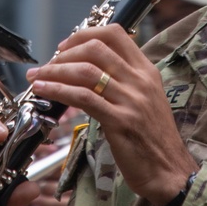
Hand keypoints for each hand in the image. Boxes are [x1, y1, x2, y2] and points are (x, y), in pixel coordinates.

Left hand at [25, 24, 196, 205]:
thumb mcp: (145, 100)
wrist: (169, 171)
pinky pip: (82, 98)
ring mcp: (131, 100)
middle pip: (96, 48)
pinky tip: (43, 91)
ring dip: (54, 71)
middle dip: (64, 54)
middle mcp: (140, 80)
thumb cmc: (153, 138)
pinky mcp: (120, 121)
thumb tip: (87, 69)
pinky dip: (58, 90)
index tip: (65, 46)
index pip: (115, 34)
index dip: (84, 34)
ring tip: (36, 78)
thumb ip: (123, 81)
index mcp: (147, 71)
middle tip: (47, 65)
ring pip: (85, 71)